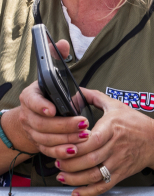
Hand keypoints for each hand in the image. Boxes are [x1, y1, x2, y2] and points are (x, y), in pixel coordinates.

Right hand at [8, 40, 89, 154]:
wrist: (38, 117)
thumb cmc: (49, 94)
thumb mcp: (52, 75)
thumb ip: (57, 59)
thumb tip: (62, 43)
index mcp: (30, 96)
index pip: (31, 101)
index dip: (40, 106)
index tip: (52, 109)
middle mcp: (28, 115)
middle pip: (42, 123)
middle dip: (64, 125)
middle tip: (83, 124)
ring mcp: (32, 131)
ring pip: (46, 139)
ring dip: (66, 139)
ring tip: (85, 137)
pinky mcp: (39, 144)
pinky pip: (48, 151)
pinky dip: (61, 152)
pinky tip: (76, 150)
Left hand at [54, 88, 153, 195]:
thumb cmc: (136, 123)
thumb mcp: (117, 105)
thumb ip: (94, 97)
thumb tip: (75, 91)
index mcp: (113, 127)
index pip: (92, 140)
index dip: (76, 145)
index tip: (63, 145)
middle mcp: (116, 146)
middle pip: (89, 159)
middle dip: (69, 163)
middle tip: (56, 162)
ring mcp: (119, 161)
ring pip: (94, 174)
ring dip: (75, 178)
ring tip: (62, 175)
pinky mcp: (122, 173)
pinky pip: (104, 185)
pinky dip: (90, 191)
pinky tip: (77, 191)